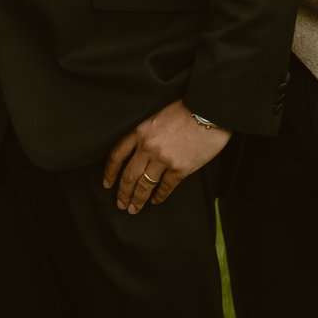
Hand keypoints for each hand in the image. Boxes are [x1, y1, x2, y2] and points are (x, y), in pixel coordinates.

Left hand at [101, 100, 230, 214]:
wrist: (210, 109)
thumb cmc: (186, 108)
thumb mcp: (157, 114)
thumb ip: (145, 132)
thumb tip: (137, 152)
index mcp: (140, 131)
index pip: (117, 155)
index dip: (110, 172)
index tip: (107, 184)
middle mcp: (148, 146)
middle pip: (129, 176)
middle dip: (123, 193)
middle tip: (120, 204)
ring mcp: (164, 159)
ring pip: (145, 185)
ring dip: (138, 199)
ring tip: (134, 209)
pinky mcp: (180, 168)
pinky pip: (165, 187)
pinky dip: (159, 197)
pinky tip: (155, 201)